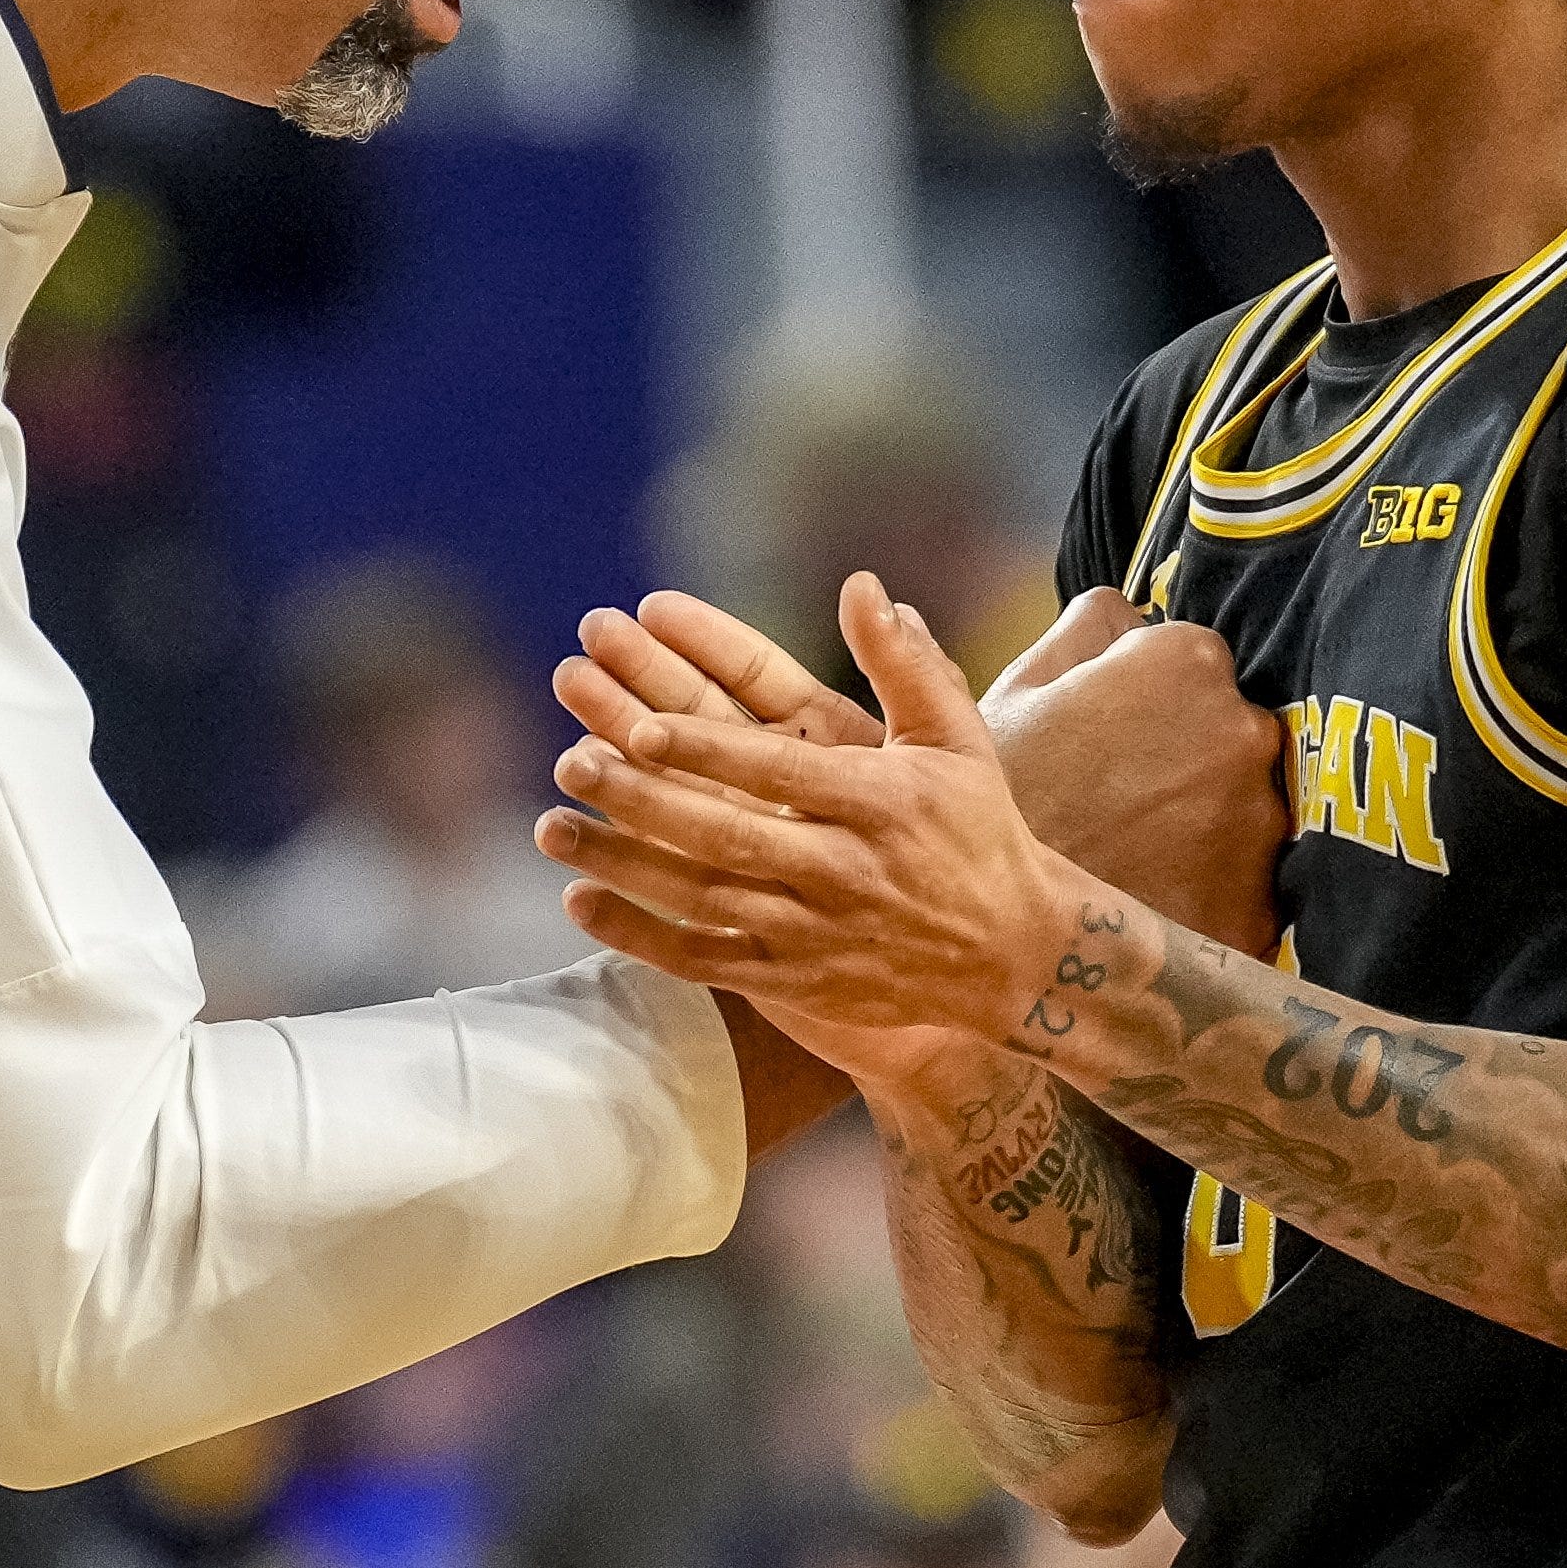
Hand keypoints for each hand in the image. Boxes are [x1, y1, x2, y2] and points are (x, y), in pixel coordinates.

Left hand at [543, 572, 1096, 1048]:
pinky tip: (581, 900)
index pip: (777, 771)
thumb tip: (863, 585)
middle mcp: (843, 869)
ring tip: (550, 826)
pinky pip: (705, 961)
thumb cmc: (979, 831)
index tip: (640, 726)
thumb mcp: (956, 740)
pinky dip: (641, 936)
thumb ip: (905, 663)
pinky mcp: (797, 982)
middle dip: (644, 800)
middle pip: (725, 833)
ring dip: (623, 863)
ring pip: (703, 897)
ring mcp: (816, 932)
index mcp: (879, 802)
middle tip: (571, 763)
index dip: (707, 752)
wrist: (1016, 957)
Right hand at [979, 587, 1288, 956]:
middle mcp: (1245, 729)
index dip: (1148, 697)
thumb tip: (1132, 613)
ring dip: (1206, 823)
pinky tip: (1153, 900)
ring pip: (1245, 806)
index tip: (1110, 736)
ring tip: (1132, 855)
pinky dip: (1213, 892)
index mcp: (1187, 662)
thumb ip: (1088, 628)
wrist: (993, 934)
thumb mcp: (1017, 689)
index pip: (1195, 660)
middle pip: (1231, 728)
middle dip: (1188, 755)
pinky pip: (1251, 884)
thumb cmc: (996, 800)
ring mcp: (1262, 820)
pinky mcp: (1264, 901)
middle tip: (1116, 799)